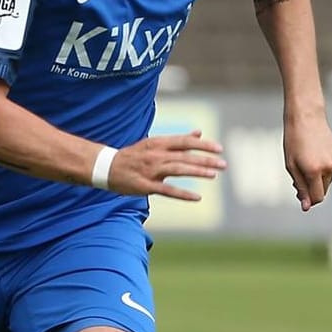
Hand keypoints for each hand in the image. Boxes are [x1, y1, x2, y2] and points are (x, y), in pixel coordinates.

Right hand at [105, 131, 225, 201]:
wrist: (107, 167)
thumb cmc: (135, 155)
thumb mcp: (155, 143)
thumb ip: (179, 140)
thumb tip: (199, 133)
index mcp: (159, 143)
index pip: (185, 142)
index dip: (203, 145)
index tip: (220, 149)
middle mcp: (156, 155)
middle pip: (185, 156)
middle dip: (205, 160)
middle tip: (224, 164)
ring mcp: (150, 170)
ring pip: (178, 170)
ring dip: (197, 172)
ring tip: (214, 175)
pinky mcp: (145, 186)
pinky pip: (167, 190)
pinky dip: (183, 194)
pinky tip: (197, 197)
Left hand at [284, 112, 331, 210]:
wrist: (307, 117)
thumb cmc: (294, 141)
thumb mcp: (291, 166)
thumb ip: (300, 187)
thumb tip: (307, 206)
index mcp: (314, 171)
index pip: (317, 198)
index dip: (308, 200)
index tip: (300, 197)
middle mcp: (328, 168)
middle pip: (322, 191)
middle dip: (311, 190)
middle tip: (298, 178)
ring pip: (327, 182)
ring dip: (317, 179)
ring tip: (306, 163)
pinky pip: (331, 171)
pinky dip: (323, 170)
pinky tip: (315, 156)